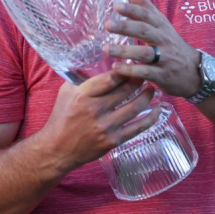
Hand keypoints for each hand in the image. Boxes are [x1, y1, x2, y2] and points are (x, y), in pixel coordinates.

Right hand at [43, 70, 158, 171]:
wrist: (57, 149)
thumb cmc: (62, 117)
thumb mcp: (67, 92)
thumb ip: (83, 78)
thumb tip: (100, 64)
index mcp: (82, 96)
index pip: (110, 78)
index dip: (125, 69)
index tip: (132, 63)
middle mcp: (95, 111)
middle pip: (126, 90)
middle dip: (139, 79)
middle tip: (146, 72)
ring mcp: (105, 127)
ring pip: (135, 107)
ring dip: (147, 95)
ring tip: (152, 88)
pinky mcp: (113, 141)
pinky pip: (138, 128)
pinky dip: (151, 118)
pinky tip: (157, 109)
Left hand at [104, 0, 201, 98]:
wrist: (194, 70)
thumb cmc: (171, 44)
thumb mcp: (161, 24)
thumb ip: (144, 6)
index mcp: (161, 26)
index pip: (147, 15)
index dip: (133, 10)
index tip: (117, 5)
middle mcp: (164, 40)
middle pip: (145, 31)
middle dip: (126, 27)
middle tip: (108, 24)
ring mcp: (164, 58)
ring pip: (145, 52)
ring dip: (125, 51)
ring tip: (106, 49)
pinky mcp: (163, 75)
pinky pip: (146, 72)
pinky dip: (131, 70)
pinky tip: (117, 68)